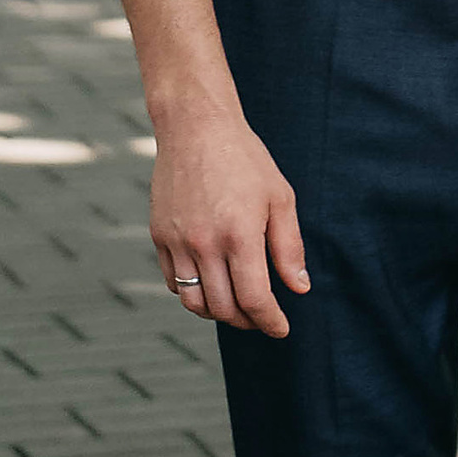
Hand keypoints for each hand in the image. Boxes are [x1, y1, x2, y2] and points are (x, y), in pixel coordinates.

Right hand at [148, 97, 307, 338]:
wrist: (196, 128)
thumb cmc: (245, 160)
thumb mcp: (279, 197)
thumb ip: (288, 247)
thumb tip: (299, 288)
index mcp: (240, 234)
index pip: (254, 298)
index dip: (270, 321)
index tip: (281, 328)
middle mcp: (204, 243)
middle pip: (223, 308)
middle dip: (246, 321)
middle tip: (261, 317)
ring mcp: (177, 242)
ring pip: (194, 302)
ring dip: (217, 313)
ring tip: (237, 306)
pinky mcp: (159, 236)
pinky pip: (174, 282)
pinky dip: (193, 293)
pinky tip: (212, 284)